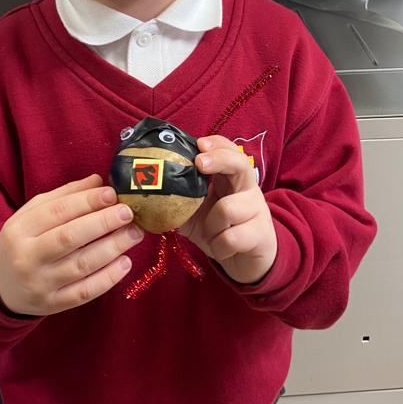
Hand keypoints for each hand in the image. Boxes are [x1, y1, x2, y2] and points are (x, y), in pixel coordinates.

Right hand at [0, 174, 143, 315]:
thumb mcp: (32, 214)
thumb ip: (64, 197)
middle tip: (128, 213)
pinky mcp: (53, 304)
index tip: (112, 194)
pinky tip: (125, 262)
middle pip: (69, 238)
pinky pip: (85, 292)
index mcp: (20, 230)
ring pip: (81, 265)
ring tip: (134, 234)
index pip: (57, 212)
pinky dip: (108, 278)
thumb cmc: (24, 242)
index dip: (87, 201)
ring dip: (113, 248)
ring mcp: (40, 284)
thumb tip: (99, 181)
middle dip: (103, 223)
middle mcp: (27, 258)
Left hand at [178, 135, 276, 284]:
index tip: (199, 144)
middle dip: (219, 160)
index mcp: (229, 178)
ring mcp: (257, 209)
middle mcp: (247, 188)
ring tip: (211, 235)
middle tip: (199, 164)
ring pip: (228, 209)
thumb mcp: (195, 215)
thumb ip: (176, 203)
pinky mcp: (261, 233)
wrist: (246, 259)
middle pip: (240, 163)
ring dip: (211, 226)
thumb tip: (142, 196)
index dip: (216, 144)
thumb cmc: (218, 231)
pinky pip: (231, 238)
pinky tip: (221, 249)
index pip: (228, 150)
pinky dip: (219, 247)